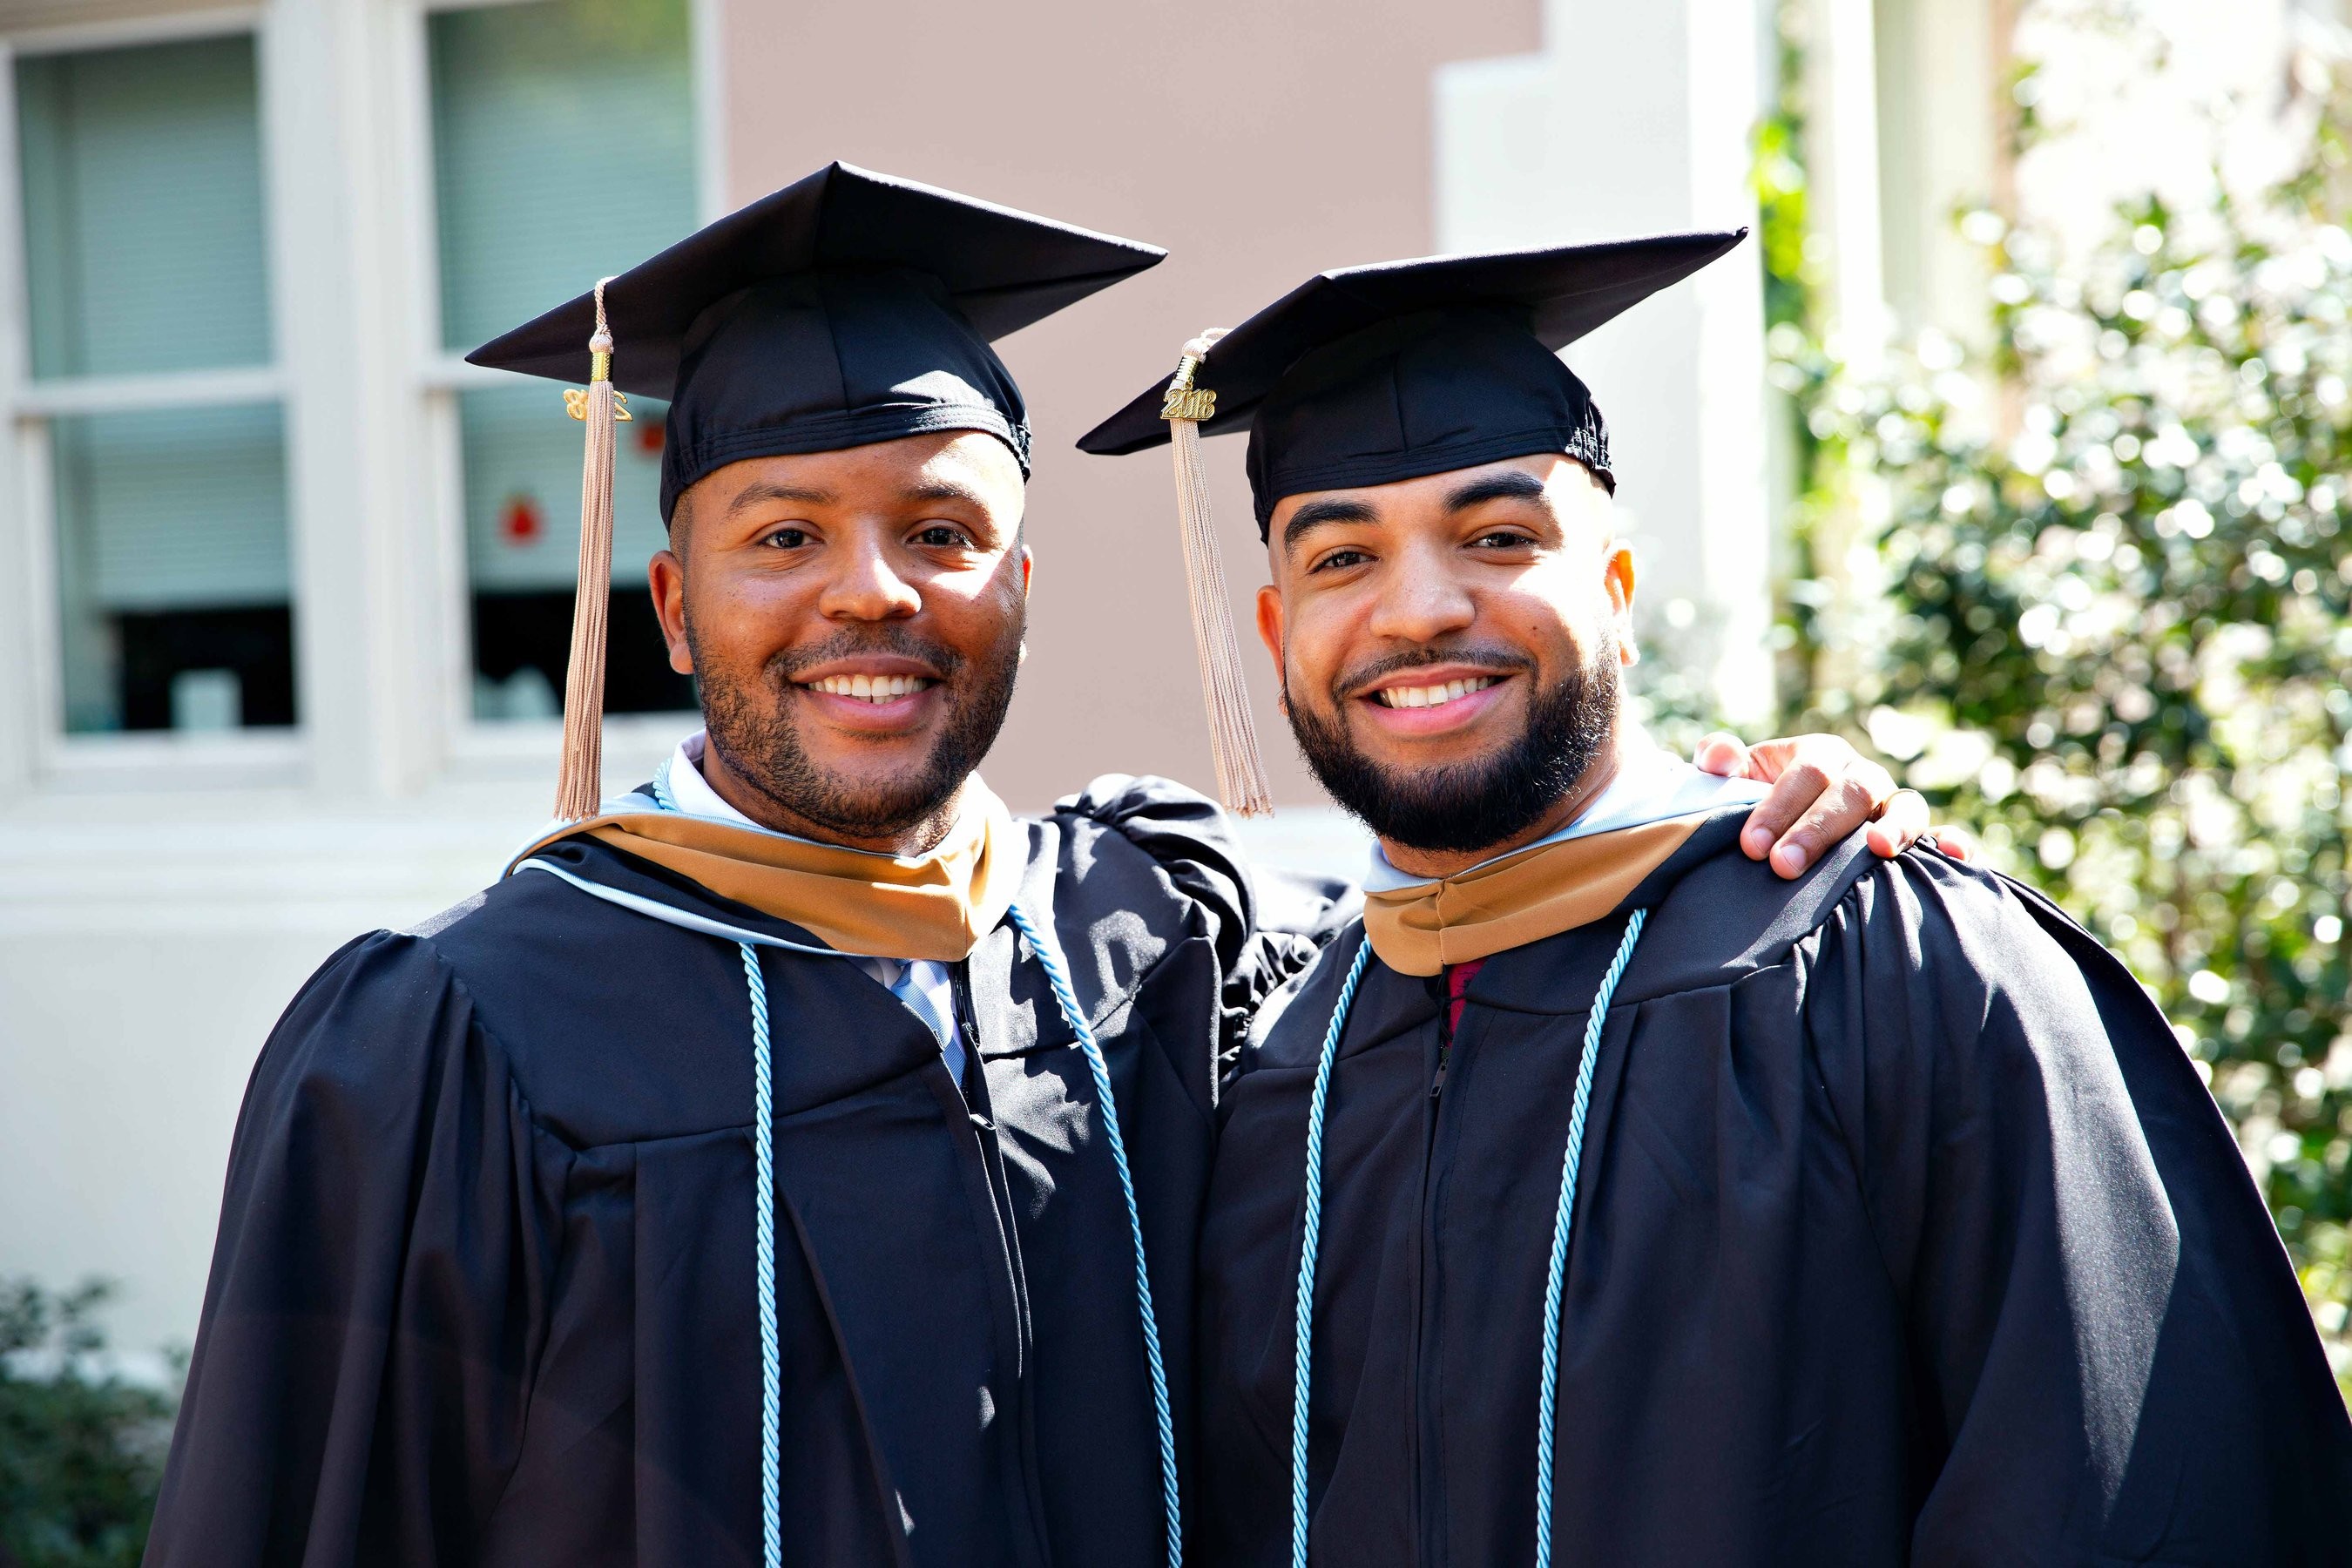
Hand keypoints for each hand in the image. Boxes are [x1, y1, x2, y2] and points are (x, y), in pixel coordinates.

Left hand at [1691, 732, 1972, 877]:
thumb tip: (1716, 757)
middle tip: (1784, 866)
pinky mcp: (1914, 838)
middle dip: (1818, 829)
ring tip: (1878, 850)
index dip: (1778, 808)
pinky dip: (1953, 843)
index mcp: (1821, 756)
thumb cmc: (1758, 807)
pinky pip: (1941, 836)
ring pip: (1906, 807)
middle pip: (1852, 792)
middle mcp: (1862, 776)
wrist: (1784, 835)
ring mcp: (1892, 806)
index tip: (1750, 847)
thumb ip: (1719, 762)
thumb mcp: (1734, 782)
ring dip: (1896, 826)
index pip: (1805, 774)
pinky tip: (1957, 855)